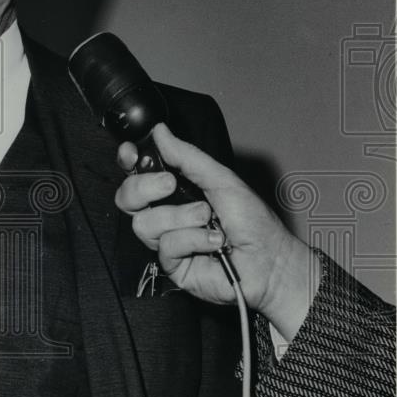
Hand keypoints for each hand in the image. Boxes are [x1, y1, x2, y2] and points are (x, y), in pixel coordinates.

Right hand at [115, 123, 318, 340]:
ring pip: (144, 222)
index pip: (138, 172)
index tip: (131, 154)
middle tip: (170, 184)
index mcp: (175, 188)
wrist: (269, 262)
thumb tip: (160, 132)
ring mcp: (166, 238)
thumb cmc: (253, 222)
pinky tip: (213, 242)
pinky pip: (165, 245)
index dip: (128, 161)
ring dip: (180, 218)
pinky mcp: (171, 264)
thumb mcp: (221, 179)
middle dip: (144, 187)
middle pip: (127, 197)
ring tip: (208, 220)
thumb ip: (187, 157)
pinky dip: (193, 239)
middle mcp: (166, 212)